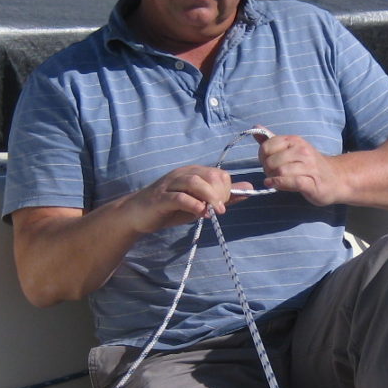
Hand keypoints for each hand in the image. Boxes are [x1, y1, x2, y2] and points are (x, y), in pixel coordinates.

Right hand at [127, 164, 250, 231]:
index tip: (224, 205)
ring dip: (209, 197)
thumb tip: (250, 188)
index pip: (219, 174)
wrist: (137, 215)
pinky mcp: (161, 198)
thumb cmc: (170, 208)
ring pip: (195, 183)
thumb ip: (224, 196)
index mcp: (193, 173)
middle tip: (220, 209)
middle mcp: (182, 174)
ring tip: (215, 211)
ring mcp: (170, 185)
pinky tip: (200, 213)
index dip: (226, 189)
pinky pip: (179, 197)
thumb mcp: (200, 203)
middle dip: (220, 193)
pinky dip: (193, 204)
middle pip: (210, 175)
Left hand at [260, 134, 345, 205]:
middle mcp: (302, 151)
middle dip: (267, 169)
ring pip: (280, 171)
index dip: (262, 156)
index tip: (266, 162)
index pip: (267, 146)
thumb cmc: (310, 165)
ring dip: (273, 178)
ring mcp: (308, 166)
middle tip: (271, 174)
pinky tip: (273, 185)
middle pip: (272, 160)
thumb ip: (272, 140)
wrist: (337, 178)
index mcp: (295, 141)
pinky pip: (291, 182)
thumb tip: (256, 127)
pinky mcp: (311, 182)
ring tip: (275, 180)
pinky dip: (279, 184)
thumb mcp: (292, 149)